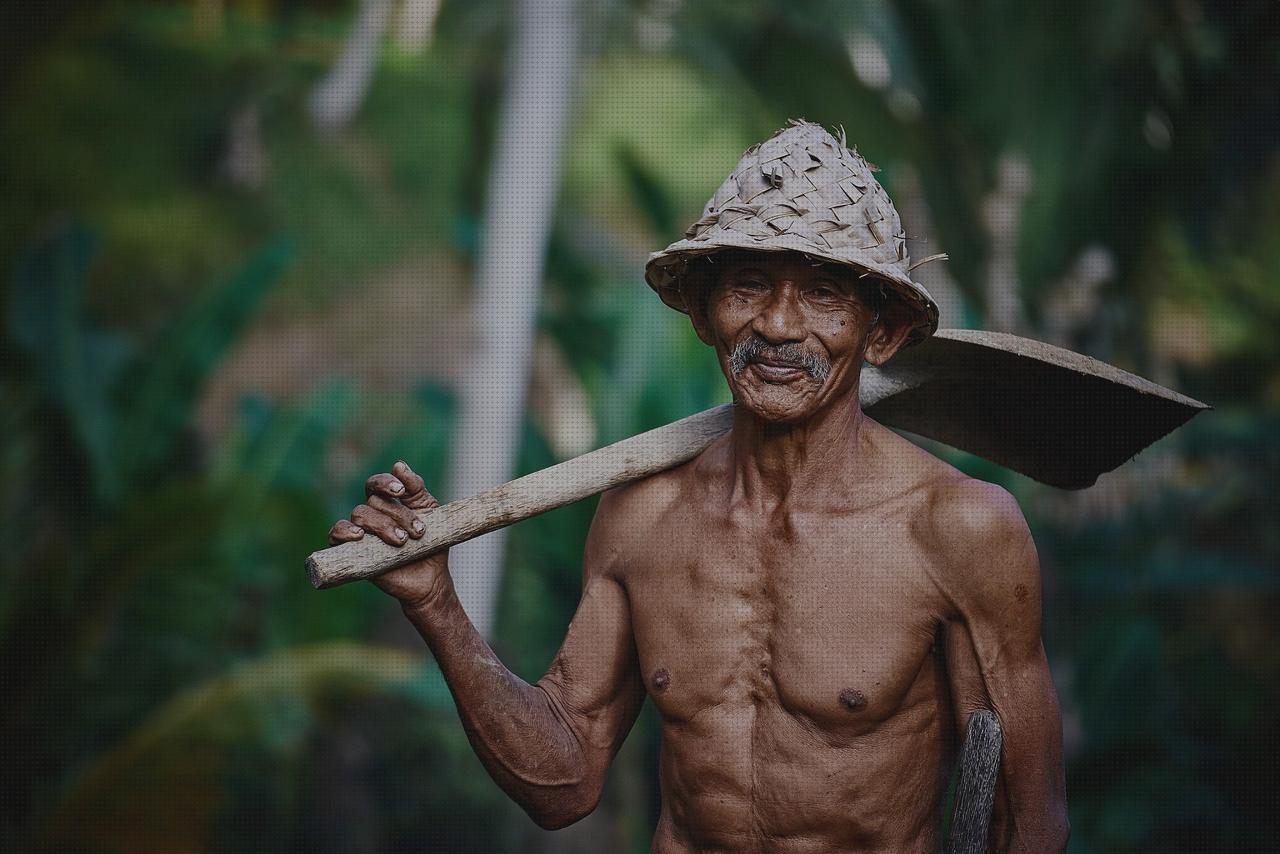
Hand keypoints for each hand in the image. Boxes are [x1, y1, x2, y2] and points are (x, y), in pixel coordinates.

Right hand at [328, 461, 452, 607]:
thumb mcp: (430, 511)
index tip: (401, 491)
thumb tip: (399, 465)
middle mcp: (372, 515)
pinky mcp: (352, 551)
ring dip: (382, 525)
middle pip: (373, 502)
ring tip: (401, 541)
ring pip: (360, 515)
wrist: (431, 578)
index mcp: (389, 502)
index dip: (385, 482)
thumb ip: (415, 488)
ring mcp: (361, 533)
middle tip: (418, 532)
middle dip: (398, 515)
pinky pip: (336, 534)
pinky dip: (344, 531)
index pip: (377, 483)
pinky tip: (360, 536)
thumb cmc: (431, 543)